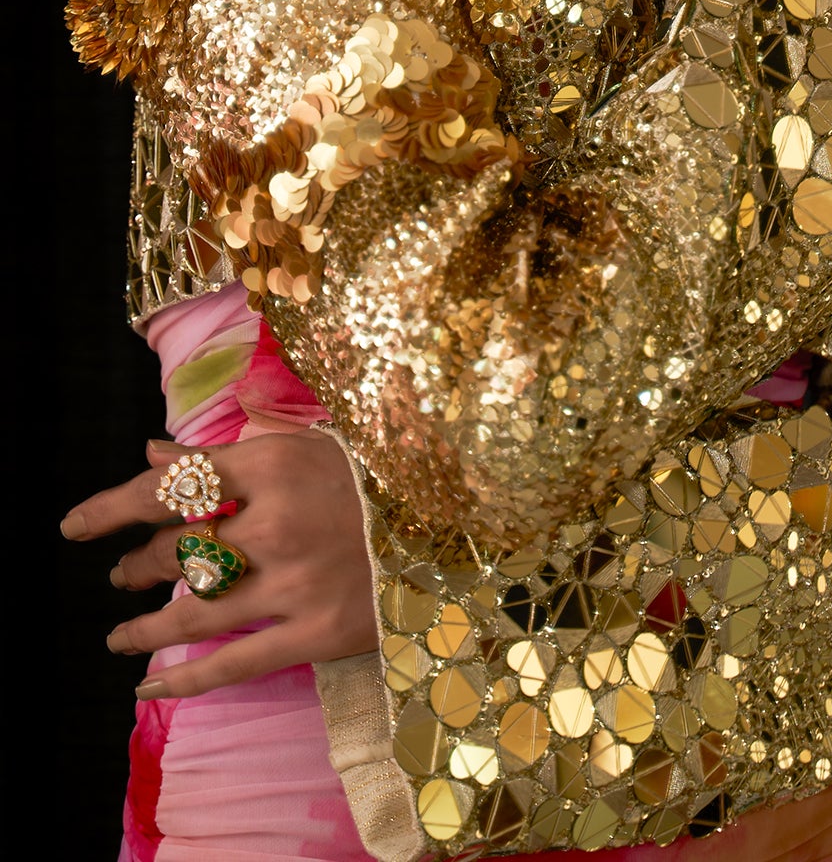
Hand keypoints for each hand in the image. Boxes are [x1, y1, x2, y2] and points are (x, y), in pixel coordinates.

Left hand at [60, 431, 376, 699]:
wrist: (452, 527)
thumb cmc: (373, 479)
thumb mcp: (304, 447)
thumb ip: (224, 454)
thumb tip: (150, 454)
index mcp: (275, 465)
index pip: (173, 487)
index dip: (114, 507)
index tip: (76, 526)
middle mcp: (278, 523)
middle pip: (180, 549)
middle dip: (139, 565)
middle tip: (123, 574)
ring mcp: (295, 583)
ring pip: (195, 611)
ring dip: (145, 624)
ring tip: (120, 632)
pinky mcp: (314, 633)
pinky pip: (233, 664)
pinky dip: (182, 679)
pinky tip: (145, 687)